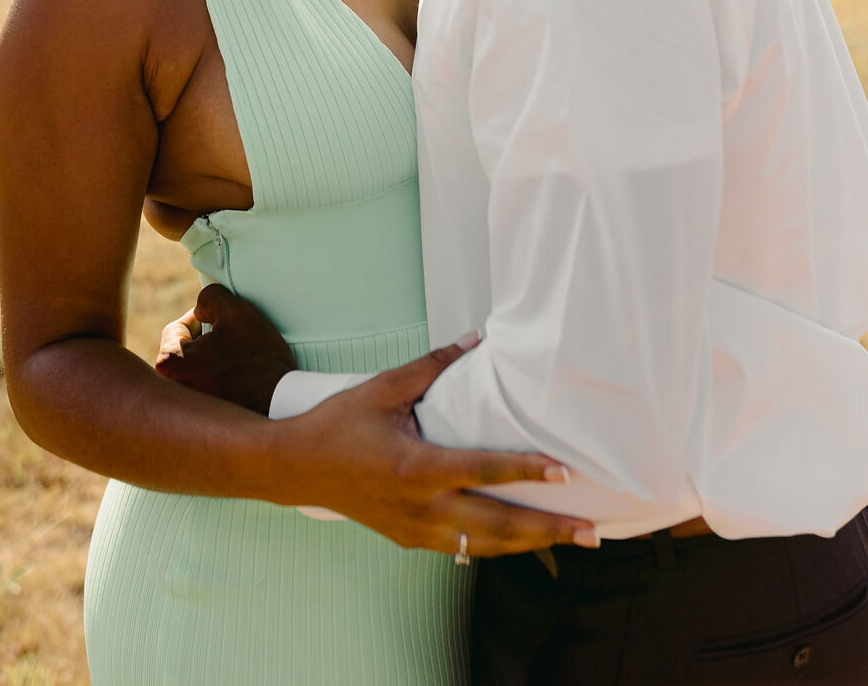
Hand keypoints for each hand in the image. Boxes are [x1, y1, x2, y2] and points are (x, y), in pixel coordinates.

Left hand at [155, 284, 296, 415]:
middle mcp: (171, 390)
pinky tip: (239, 381)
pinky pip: (205, 388)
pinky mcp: (201, 418)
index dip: (205, 319)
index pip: (178, 327)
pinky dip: (220, 380)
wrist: (282, 402)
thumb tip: (200, 311)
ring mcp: (185, 408)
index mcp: (169, 363)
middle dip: (207, 342)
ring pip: (196, 368)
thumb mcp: (235, 310)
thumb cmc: (258, 357)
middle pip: (184, 350)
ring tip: (239, 364)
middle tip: (234, 346)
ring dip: (214, 360)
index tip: (226, 328)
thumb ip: (209, 298)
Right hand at [271, 342, 596, 556]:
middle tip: (593, 531)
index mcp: (415, 468)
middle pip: (497, 527)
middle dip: (549, 530)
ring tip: (574, 538)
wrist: (296, 469)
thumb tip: (475, 339)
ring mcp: (416, 531)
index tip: (564, 472)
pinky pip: (465, 549)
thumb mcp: (384, 387)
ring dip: (532, 544)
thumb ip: (433, 366)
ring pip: (486, 546)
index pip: (482, 471)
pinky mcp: (411, 541)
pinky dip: (498, 545)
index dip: (525, 471)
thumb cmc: (339, 423)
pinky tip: (524, 539)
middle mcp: (421, 508)